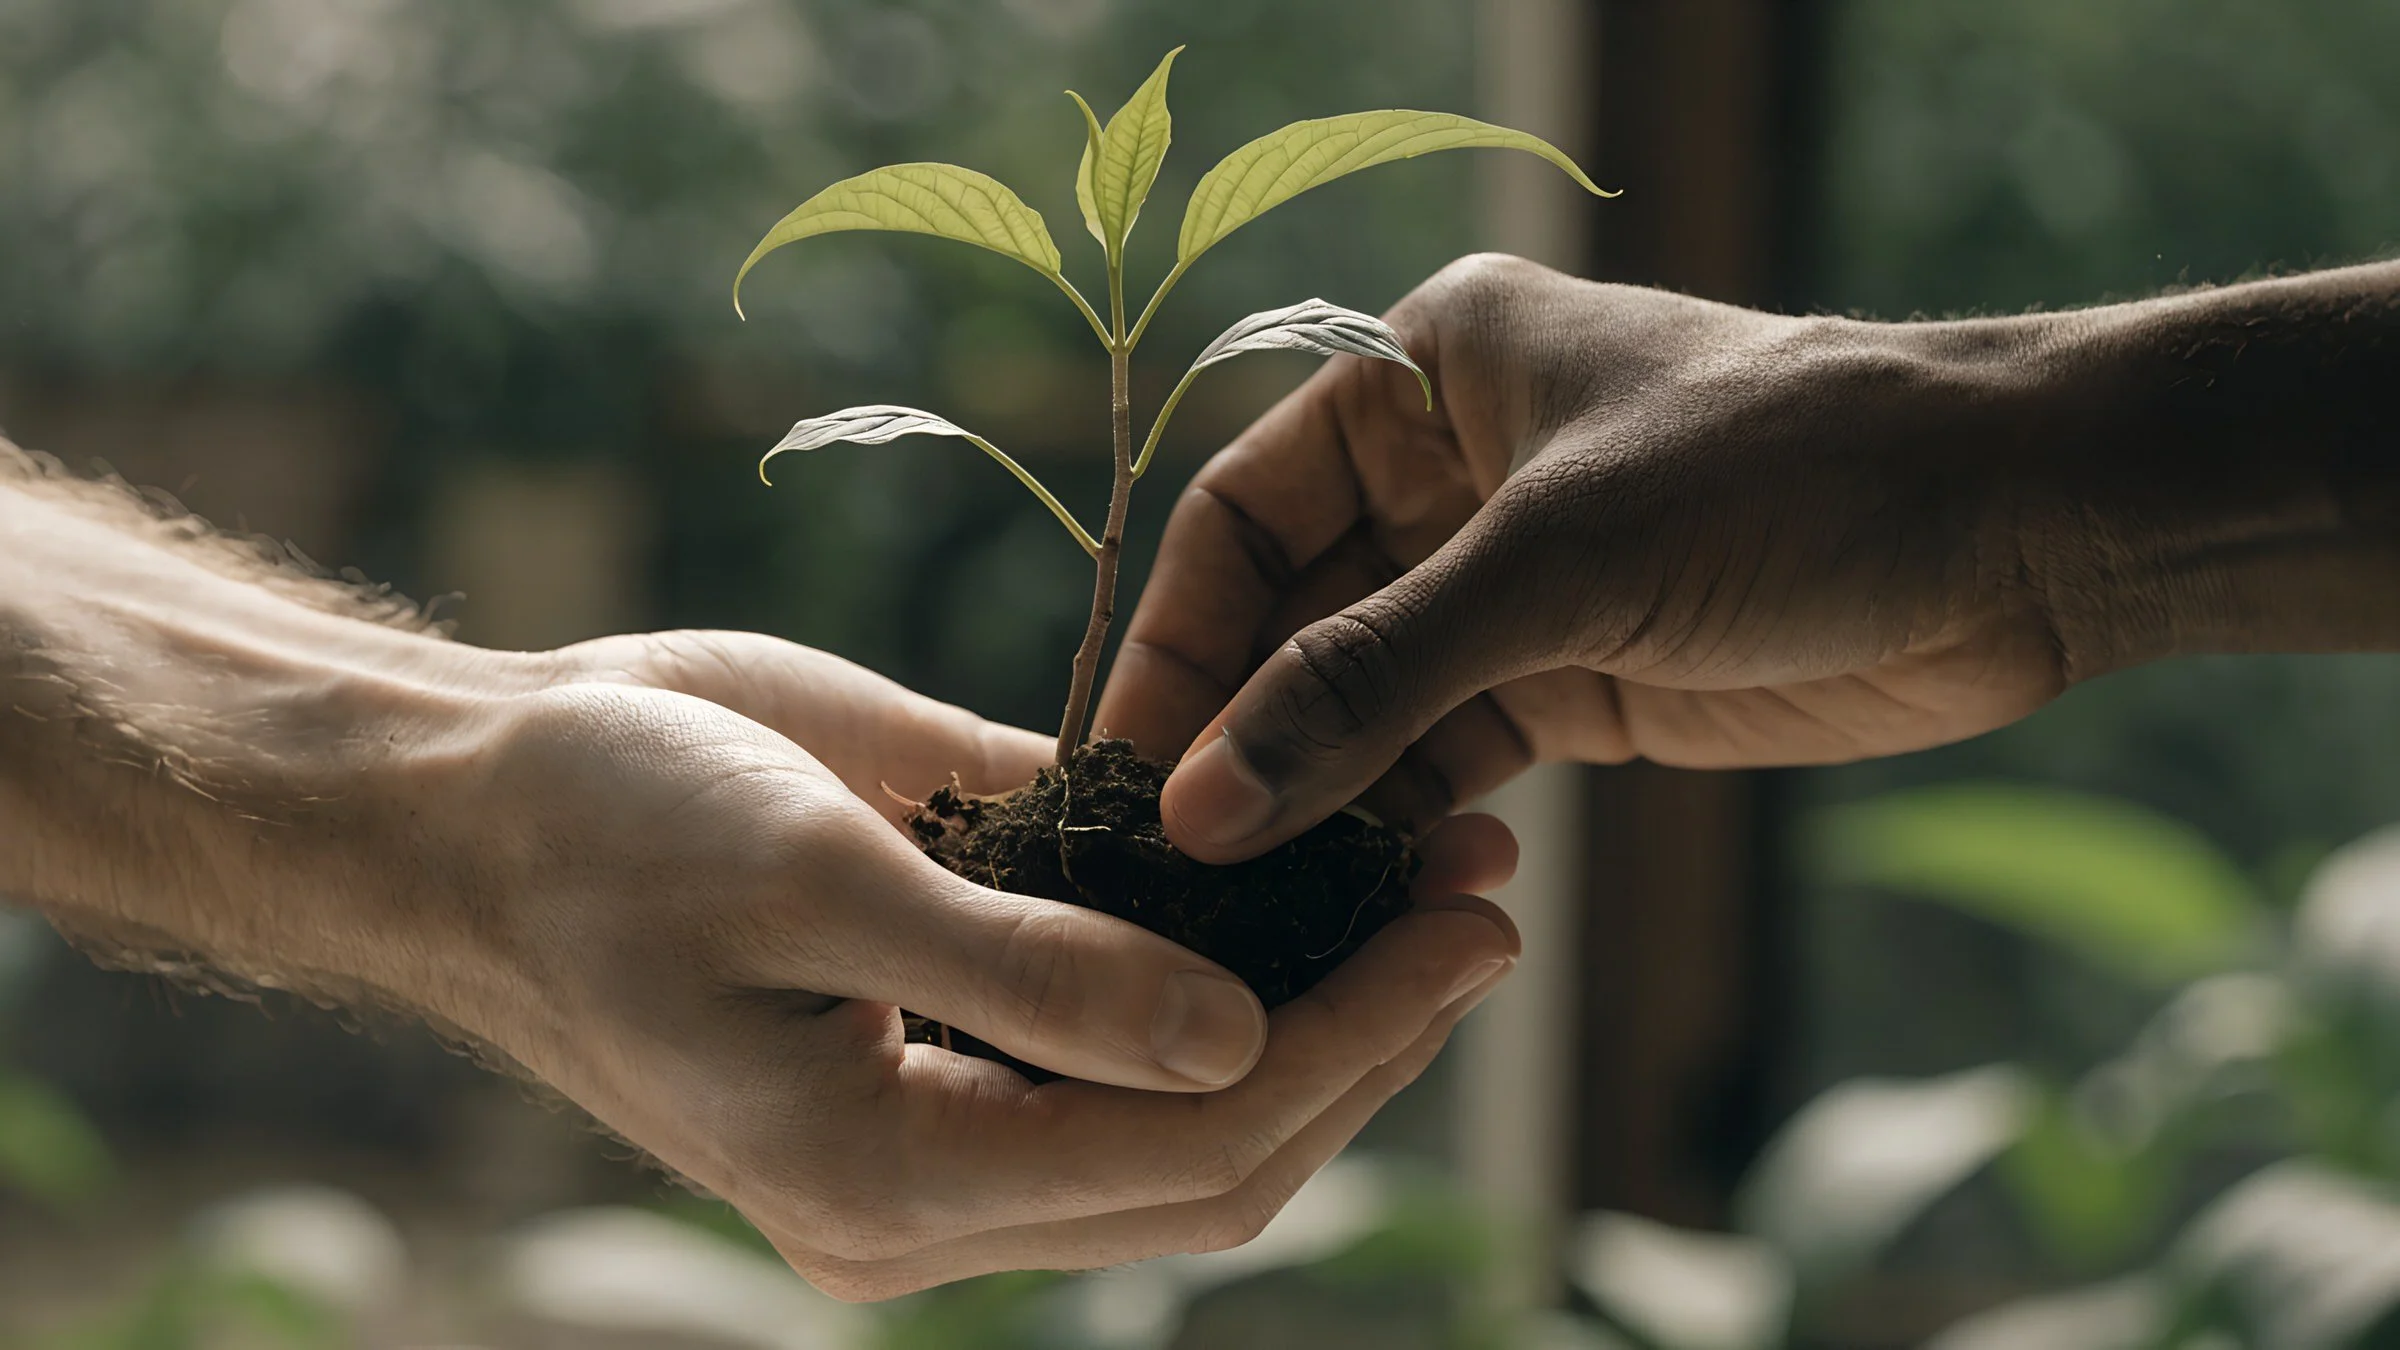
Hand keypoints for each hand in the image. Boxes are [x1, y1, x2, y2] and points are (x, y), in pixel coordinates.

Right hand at [419, 630, 1521, 1297]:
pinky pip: (1117, 1044)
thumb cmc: (602, 826)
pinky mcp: (942, 1037)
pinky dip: (1228, 974)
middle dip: (1369, 1035)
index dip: (1351, 1044)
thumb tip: (1243, 1044)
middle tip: (1487, 903)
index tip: (1466, 928)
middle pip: (1216, 1159)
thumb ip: (1027, 969)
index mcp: (885, 1174)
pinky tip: (1314, 878)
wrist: (477, 806)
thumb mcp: (811, 874)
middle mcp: (929, 1179)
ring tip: (1443, 882)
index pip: (1189, 1148)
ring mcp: (940, 1116)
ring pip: (1186, 1121)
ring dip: (1325, 1011)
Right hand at [1101, 253, 2069, 861]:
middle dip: (1241, 741)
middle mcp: (1445, 476)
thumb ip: (1372, 682)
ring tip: (1263, 908)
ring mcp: (1507, 589)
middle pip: (1291, 622)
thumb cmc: (1793, 471)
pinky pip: (1446, 765)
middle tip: (1179, 871)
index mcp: (1421, 372)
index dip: (1176, 639)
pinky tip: (1381, 895)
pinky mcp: (1571, 684)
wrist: (2022, 529)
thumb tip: (1203, 805)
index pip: (1242, 511)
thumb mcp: (1560, 562)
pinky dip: (1409, 830)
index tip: (1123, 764)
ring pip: (1363, 708)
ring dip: (1320, 804)